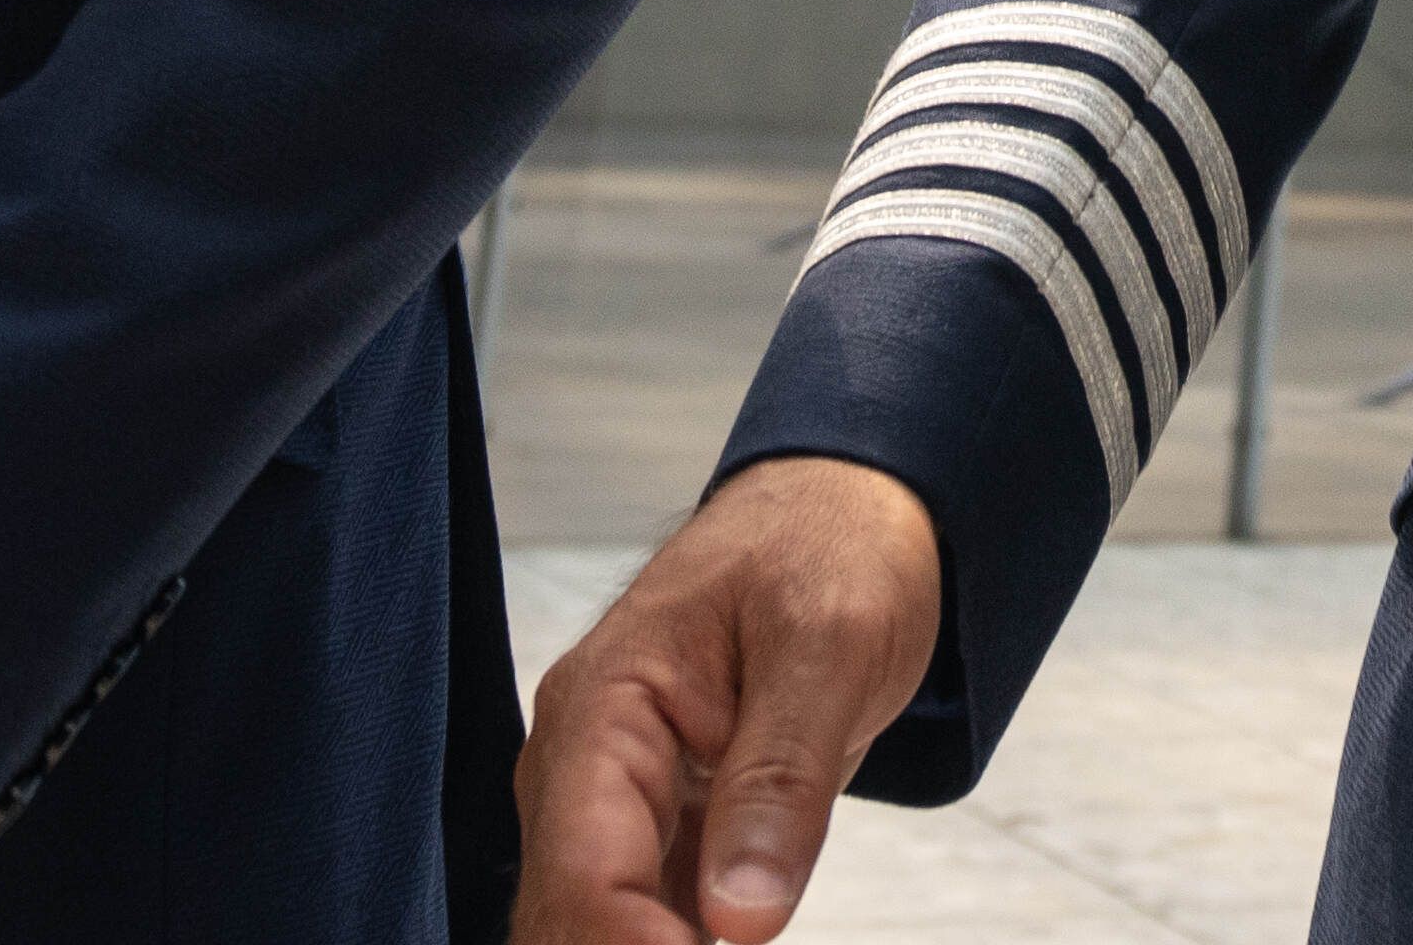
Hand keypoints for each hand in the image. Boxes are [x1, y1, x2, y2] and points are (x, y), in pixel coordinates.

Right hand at [513, 454, 943, 944]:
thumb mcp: (830, 643)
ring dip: (664, 944)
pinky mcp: (665, 825)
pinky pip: (651, 915)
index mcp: (602, 708)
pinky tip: (732, 933)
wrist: (840, 511)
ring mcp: (619, 801)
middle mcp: (585, 765)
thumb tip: (740, 922)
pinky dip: (686, 939)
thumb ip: (780, 781)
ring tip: (737, 930)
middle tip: (742, 939)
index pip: (587, 872)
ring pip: (603, 924)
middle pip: (573, 915)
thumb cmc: (827, 547)